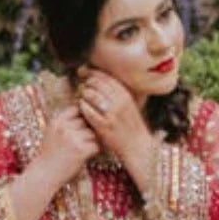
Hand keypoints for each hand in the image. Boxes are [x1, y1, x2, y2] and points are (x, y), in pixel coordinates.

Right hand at [32, 104, 99, 190]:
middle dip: (86, 130)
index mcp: (57, 121)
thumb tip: (83, 111)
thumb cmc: (50, 154)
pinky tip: (85, 156)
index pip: (76, 109)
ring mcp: (73, 139)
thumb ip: (64, 122)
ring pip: (92, 134)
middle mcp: (64, 128)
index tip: (79, 127)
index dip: (80, 117)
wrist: (45, 174)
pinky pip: (95, 146)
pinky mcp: (81, 151)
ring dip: (90, 141)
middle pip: (86, 121)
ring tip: (82, 149)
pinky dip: (93, 152)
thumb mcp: (51, 132)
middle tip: (81, 141)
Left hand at [76, 67, 155, 188]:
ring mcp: (112, 114)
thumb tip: (99, 79)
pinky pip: (88, 111)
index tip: (85, 73)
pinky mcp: (104, 126)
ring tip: (81, 97)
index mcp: (126, 94)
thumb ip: (116, 92)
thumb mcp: (129, 104)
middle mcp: (119, 102)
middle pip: (96, 84)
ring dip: (83, 94)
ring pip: (91, 95)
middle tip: (82, 87)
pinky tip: (81, 107)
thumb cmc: (131, 125)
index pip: (106, 77)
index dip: (93, 73)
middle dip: (86, 83)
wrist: (137, 146)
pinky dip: (82, 107)